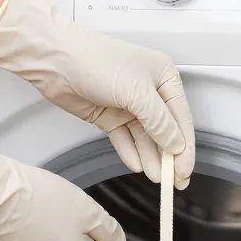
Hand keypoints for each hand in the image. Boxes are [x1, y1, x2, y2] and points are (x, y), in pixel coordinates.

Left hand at [0, 0, 194, 188]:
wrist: (55, 59)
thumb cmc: (96, 60)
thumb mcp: (137, 92)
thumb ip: (160, 122)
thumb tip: (176, 144)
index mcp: (163, 77)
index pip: (181, 118)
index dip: (185, 146)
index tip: (185, 170)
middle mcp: (148, 91)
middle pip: (165, 130)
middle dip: (169, 156)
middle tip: (174, 181)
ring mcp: (128, 105)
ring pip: (145, 138)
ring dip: (150, 157)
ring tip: (155, 177)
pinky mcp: (109, 116)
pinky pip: (124, 139)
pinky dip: (130, 152)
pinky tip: (136, 165)